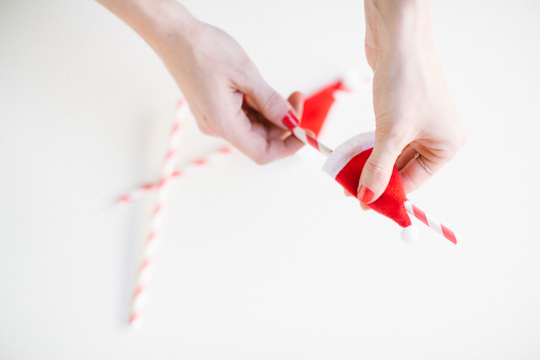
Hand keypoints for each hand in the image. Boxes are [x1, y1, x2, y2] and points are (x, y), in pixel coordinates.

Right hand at [97, 0, 303, 163]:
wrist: (174, 36)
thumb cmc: (203, 50)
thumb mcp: (245, 74)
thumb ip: (270, 102)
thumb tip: (290, 122)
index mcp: (223, 124)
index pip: (262, 152)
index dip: (287, 147)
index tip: (304, 133)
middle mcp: (217, 127)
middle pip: (260, 140)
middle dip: (283, 124)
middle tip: (296, 98)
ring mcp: (215, 119)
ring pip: (254, 128)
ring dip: (272, 115)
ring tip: (282, 92)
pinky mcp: (215, 109)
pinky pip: (243, 117)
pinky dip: (259, 108)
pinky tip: (263, 91)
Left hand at [357, 0, 466, 204]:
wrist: (398, 38)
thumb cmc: (406, 81)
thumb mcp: (392, 132)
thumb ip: (379, 168)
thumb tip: (368, 196)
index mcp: (446, 144)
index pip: (414, 181)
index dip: (388, 194)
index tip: (365, 203)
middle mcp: (436, 135)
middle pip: (402, 169)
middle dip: (376, 179)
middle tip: (352, 191)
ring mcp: (418, 123)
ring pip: (391, 155)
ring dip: (370, 165)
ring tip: (347, 177)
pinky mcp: (401, 112)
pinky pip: (384, 139)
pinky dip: (369, 148)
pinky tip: (353, 158)